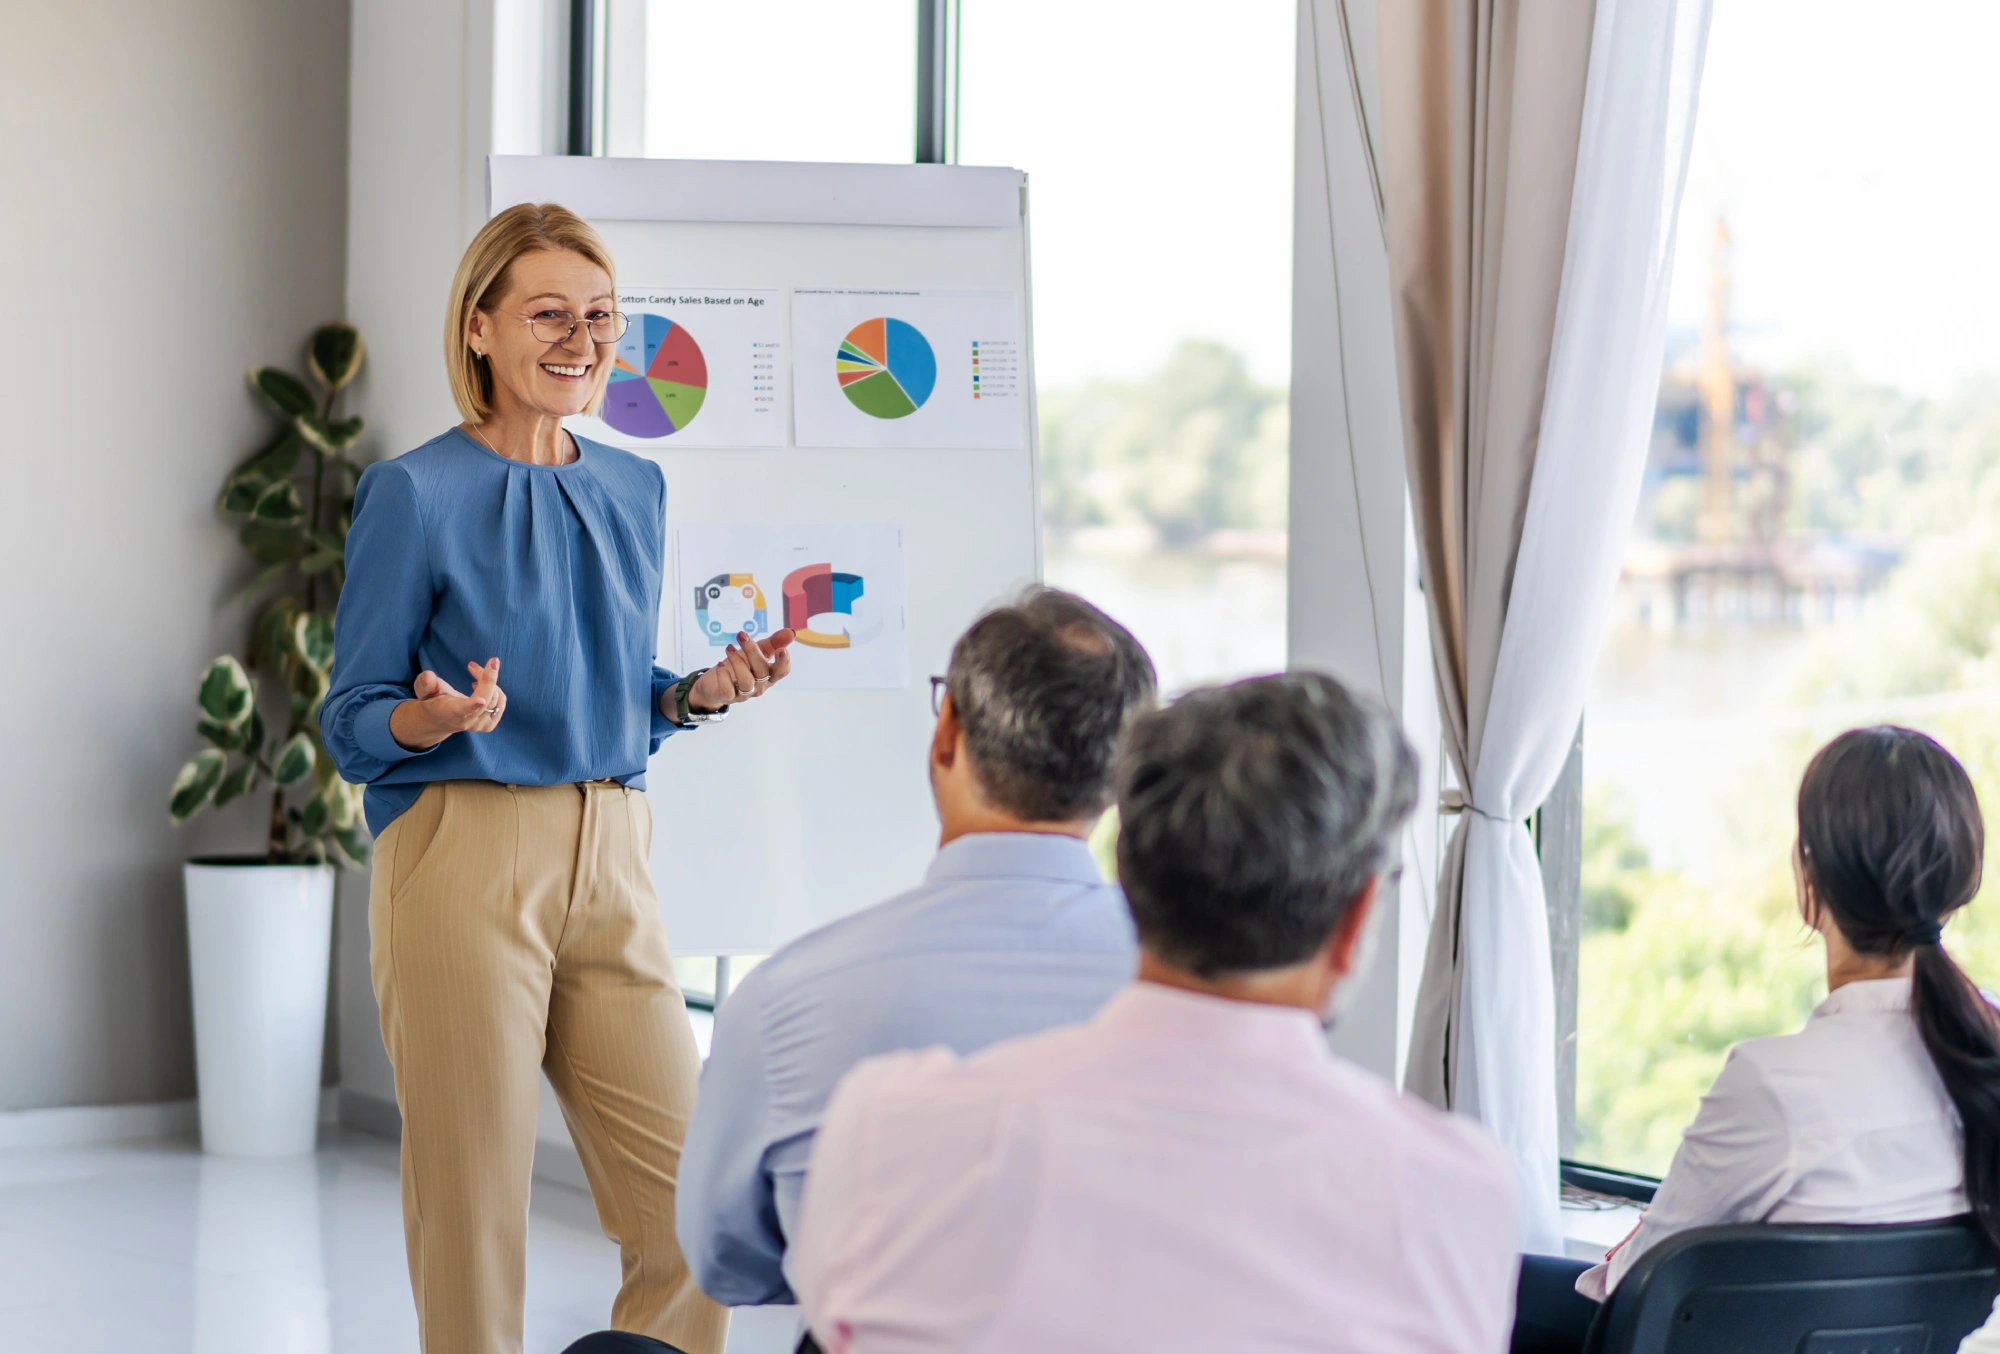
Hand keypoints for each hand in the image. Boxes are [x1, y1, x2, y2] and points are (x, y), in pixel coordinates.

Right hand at [389, 658, 506, 750]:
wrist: (439, 720)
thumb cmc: (432, 701)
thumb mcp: (424, 691)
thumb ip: (425, 684)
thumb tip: (428, 676)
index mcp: (451, 714)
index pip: (463, 711)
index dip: (472, 705)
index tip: (480, 700)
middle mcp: (468, 722)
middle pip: (486, 698)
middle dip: (485, 676)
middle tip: (473, 664)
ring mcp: (480, 725)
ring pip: (496, 697)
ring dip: (488, 679)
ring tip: (473, 671)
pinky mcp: (490, 724)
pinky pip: (501, 701)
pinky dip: (495, 688)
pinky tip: (481, 685)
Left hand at [687, 630, 793, 713]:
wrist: (715, 684)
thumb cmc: (740, 666)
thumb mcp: (757, 651)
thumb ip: (774, 643)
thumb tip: (791, 633)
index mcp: (769, 674)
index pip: (781, 671)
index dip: (783, 663)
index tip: (782, 650)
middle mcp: (759, 686)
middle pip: (762, 672)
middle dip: (752, 651)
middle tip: (741, 635)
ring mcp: (744, 693)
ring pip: (746, 681)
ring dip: (737, 662)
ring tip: (729, 648)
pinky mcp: (728, 697)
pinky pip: (728, 689)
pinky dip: (723, 676)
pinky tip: (719, 665)